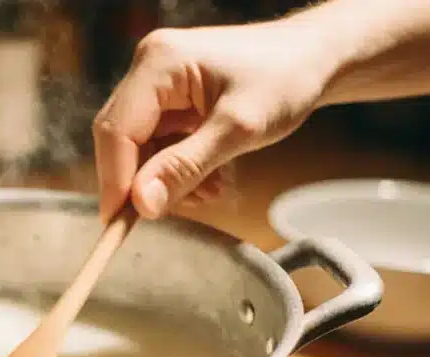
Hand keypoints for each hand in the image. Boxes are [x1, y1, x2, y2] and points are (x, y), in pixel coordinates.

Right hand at [92, 21, 337, 220]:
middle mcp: (150, 69)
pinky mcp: (171, 101)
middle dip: (146, 182)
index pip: (116, 131)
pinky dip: (180, 170)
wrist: (314, 59)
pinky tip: (212, 179)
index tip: (120, 224)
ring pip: (141, 150)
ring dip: (169, 180)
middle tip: (171, 211)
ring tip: (211, 190)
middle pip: (121, 141)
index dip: (115, 181)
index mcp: (159, 63)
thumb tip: (142, 204)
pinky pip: (159, 146)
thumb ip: (186, 167)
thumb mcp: (238, 130)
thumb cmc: (285, 79)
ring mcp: (159, 85)